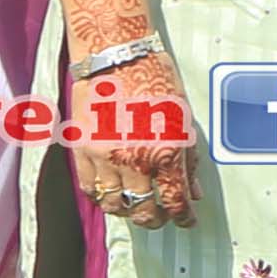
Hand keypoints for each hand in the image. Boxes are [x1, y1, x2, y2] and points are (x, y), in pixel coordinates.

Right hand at [58, 0, 192, 224]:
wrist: (115, 56)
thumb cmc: (156, 79)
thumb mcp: (183, 118)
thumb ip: (188, 158)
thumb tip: (194, 191)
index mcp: (166, 152)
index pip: (175, 201)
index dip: (183, 217)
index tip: (186, 221)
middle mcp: (135, 160)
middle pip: (144, 211)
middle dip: (155, 219)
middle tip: (161, 217)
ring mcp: (105, 157)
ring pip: (114, 205)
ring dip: (127, 212)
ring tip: (135, 208)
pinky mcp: (82, 150)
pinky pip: (90, 188)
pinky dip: (102, 198)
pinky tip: (111, 194)